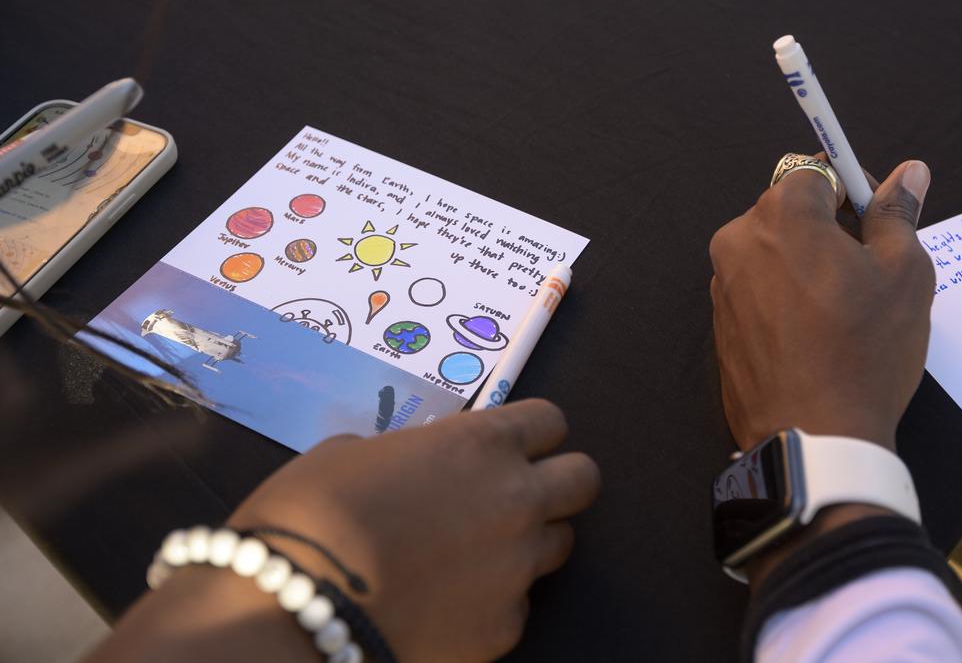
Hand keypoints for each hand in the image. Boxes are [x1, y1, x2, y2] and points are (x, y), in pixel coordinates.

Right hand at [107, 400, 598, 662]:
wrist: (290, 612)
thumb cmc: (306, 517)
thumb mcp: (348, 455)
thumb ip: (404, 454)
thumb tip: (409, 465)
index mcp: (480, 444)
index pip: (550, 421)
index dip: (530, 432)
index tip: (509, 445)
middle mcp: (515, 500)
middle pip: (584, 479)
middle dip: (558, 481)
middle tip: (514, 494)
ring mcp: (517, 568)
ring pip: (561, 544)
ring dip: (529, 542)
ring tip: (474, 554)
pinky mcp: (505, 627)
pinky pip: (518, 605)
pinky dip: (492, 601)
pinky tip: (446, 603)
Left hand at [709, 158, 935, 452]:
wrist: (815, 438)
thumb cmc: (865, 352)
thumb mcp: (904, 274)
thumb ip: (898, 214)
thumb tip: (908, 173)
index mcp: (782, 214)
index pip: (818, 171)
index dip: (854, 190)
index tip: (877, 221)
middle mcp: (738, 241)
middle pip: (790, 211)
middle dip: (828, 229)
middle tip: (867, 273)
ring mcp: (722, 286)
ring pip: (772, 253)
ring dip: (805, 266)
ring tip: (843, 312)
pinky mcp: (719, 326)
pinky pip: (757, 291)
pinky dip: (785, 299)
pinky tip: (815, 336)